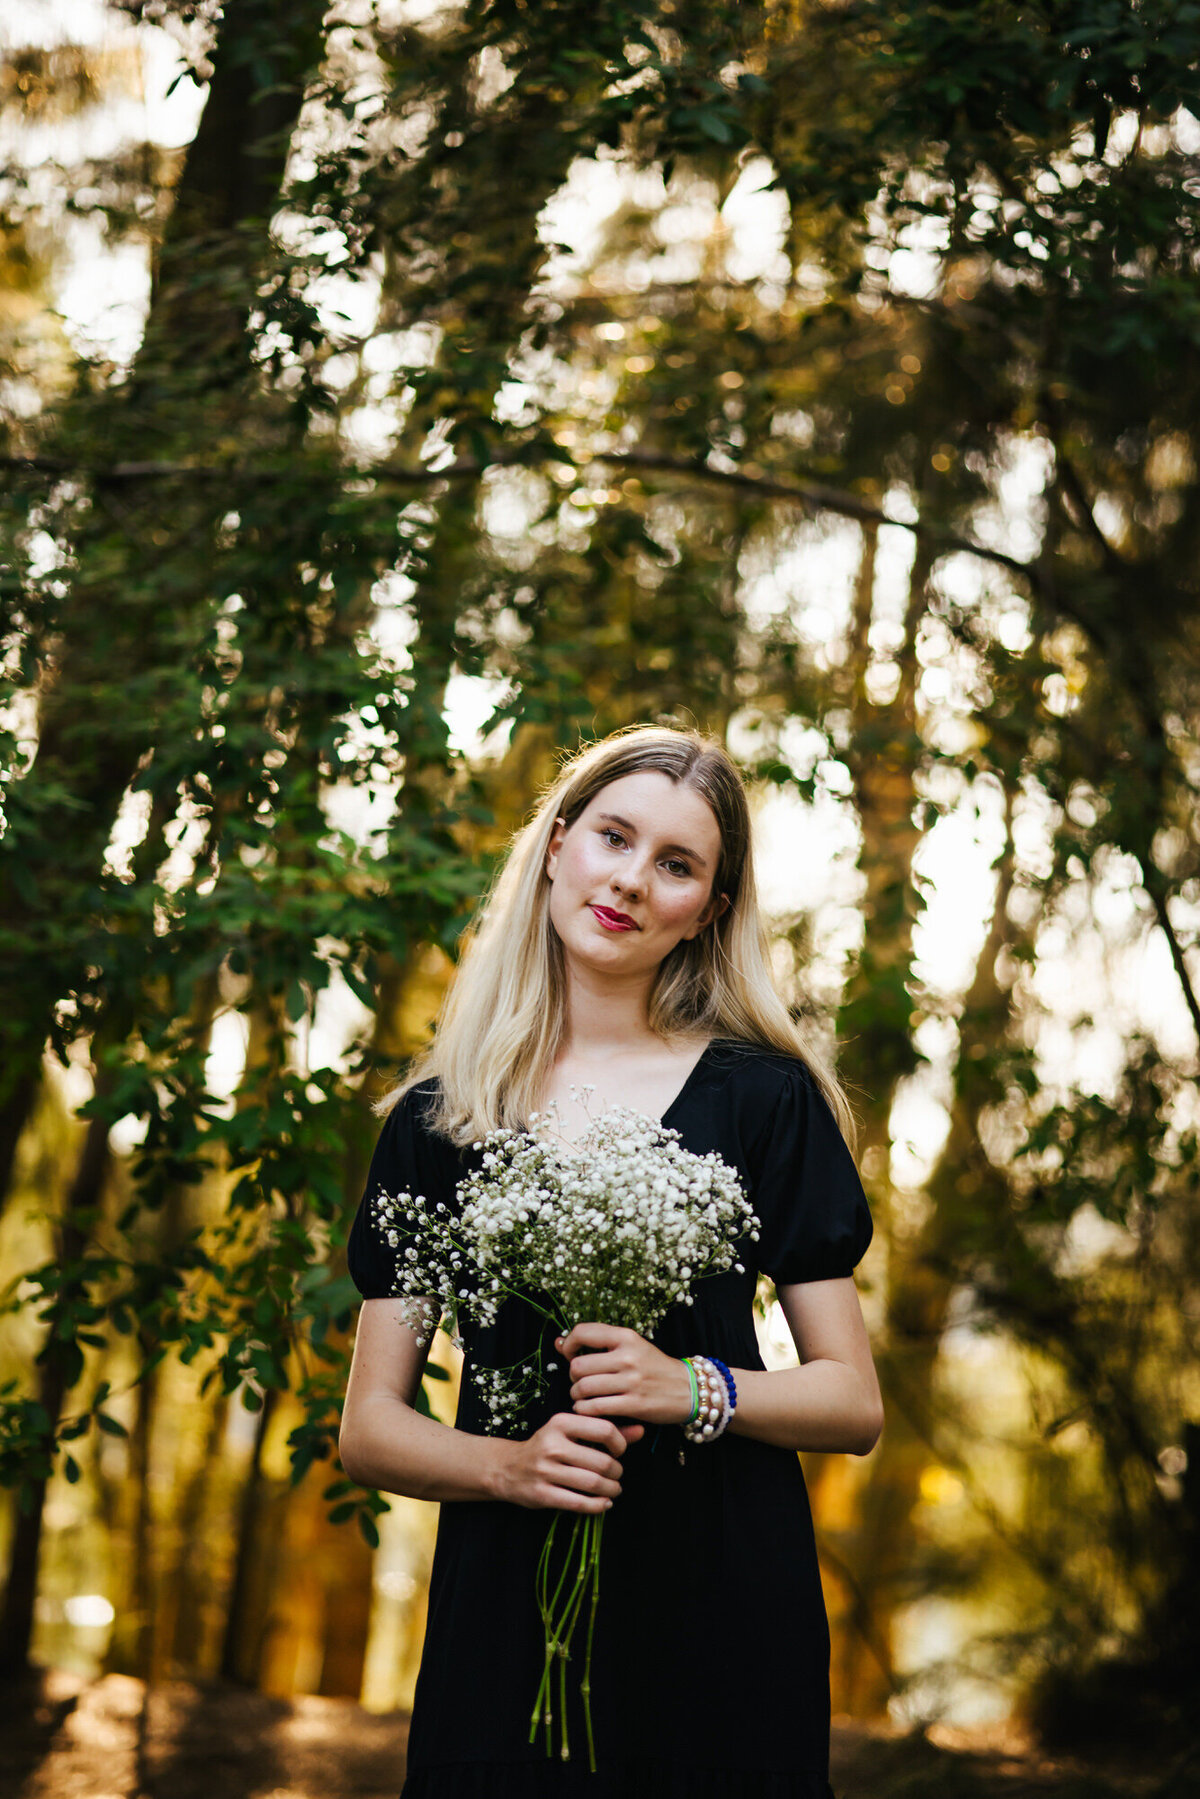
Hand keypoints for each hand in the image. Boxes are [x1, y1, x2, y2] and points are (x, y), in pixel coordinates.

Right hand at [495, 1411, 633, 1512]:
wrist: (507, 1468)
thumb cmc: (547, 1446)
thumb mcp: (571, 1431)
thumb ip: (605, 1431)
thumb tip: (641, 1430)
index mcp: (560, 1422)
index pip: (604, 1429)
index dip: (620, 1443)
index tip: (620, 1452)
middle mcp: (552, 1445)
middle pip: (601, 1462)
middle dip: (616, 1472)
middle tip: (617, 1476)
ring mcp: (545, 1471)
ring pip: (592, 1484)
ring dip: (611, 1490)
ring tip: (614, 1489)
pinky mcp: (541, 1494)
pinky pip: (578, 1503)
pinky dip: (598, 1506)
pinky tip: (604, 1503)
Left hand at [557, 1322, 691, 1426]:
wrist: (687, 1389)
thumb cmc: (653, 1367)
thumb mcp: (631, 1346)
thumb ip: (599, 1344)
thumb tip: (558, 1342)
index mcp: (626, 1337)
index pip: (583, 1332)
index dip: (569, 1344)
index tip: (569, 1354)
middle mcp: (628, 1356)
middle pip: (578, 1365)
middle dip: (572, 1376)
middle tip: (580, 1381)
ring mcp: (631, 1381)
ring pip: (583, 1388)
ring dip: (577, 1395)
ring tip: (583, 1397)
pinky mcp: (634, 1404)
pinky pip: (595, 1407)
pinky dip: (586, 1410)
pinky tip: (589, 1409)